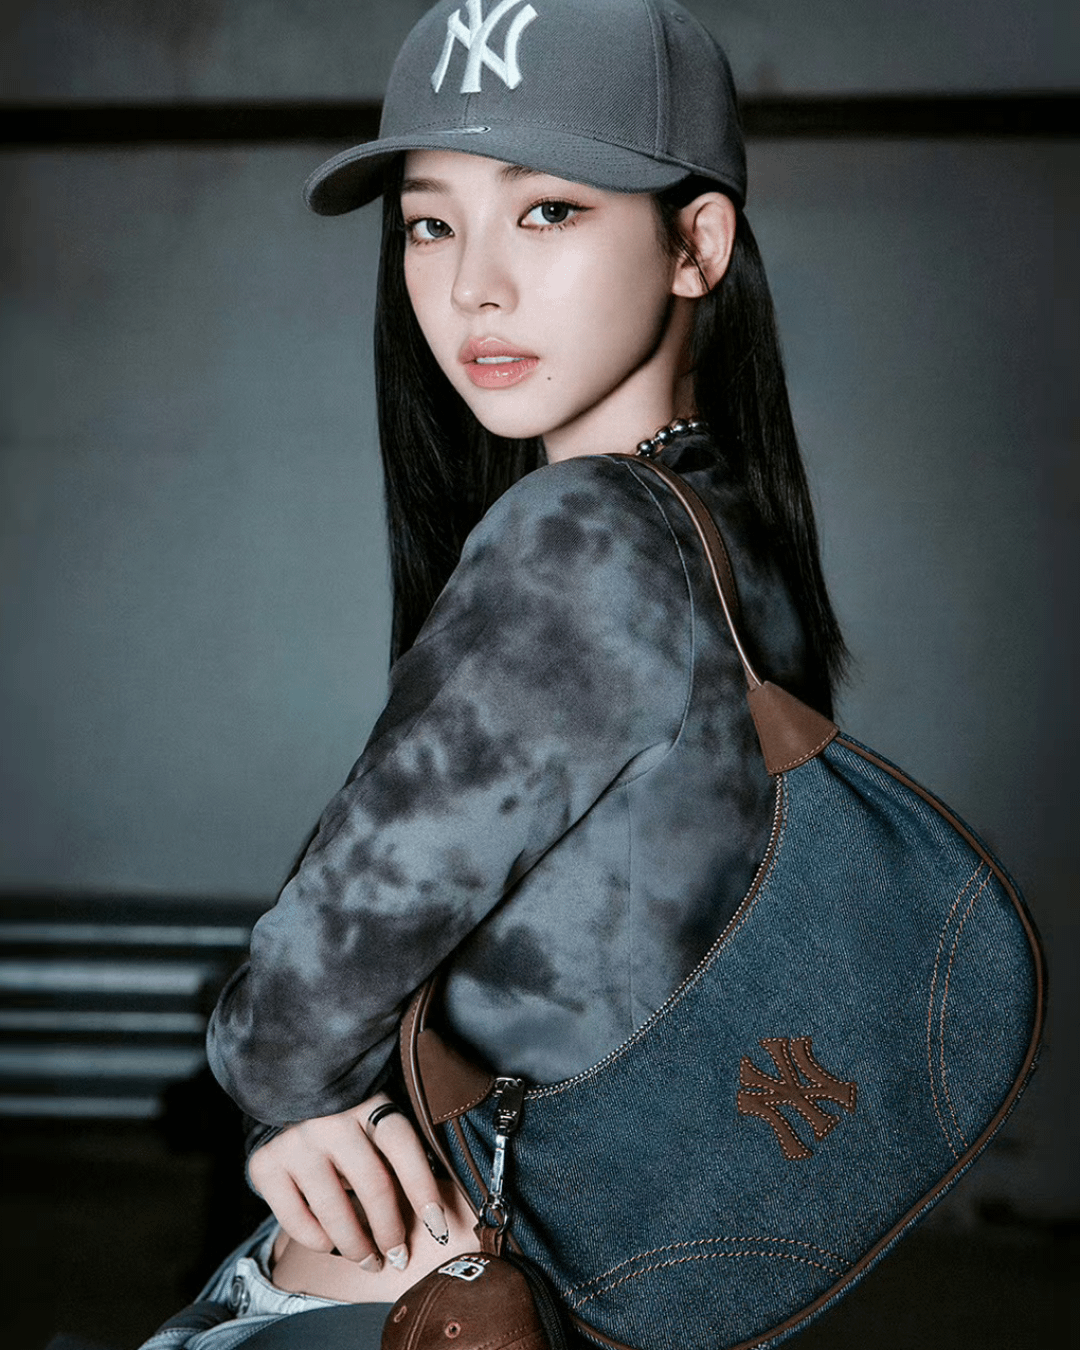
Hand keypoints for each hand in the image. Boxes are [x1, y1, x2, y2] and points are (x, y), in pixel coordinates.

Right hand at [247, 1095, 449, 1271]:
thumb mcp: (371, 1118)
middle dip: (390, 1231)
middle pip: (373, 1184)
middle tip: (398, 1256)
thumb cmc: (342, 1119)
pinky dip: (318, 1241)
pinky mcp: (266, 1164)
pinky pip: (297, 1220)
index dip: (422, 1189)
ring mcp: (296, 1141)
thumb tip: (427, 1214)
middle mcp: (331, 1119)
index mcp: (367, 1101)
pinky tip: (330, 1243)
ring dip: (357, 1246)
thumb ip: (391, 1153)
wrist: (282, 1095)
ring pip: (336, 1210)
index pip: (402, 1146)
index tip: (437, 1225)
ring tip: (369, 1261)